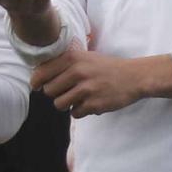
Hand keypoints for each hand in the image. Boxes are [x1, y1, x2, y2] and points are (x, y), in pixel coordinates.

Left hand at [31, 49, 160, 116]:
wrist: (134, 77)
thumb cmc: (106, 67)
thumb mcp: (85, 57)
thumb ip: (64, 63)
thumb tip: (37, 75)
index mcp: (73, 58)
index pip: (41, 73)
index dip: (36, 82)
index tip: (37, 86)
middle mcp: (77, 72)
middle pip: (48, 91)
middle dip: (55, 93)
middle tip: (66, 91)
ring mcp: (86, 89)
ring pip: (59, 104)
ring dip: (66, 104)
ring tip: (77, 98)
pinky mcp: (94, 104)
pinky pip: (75, 113)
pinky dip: (80, 111)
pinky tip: (90, 102)